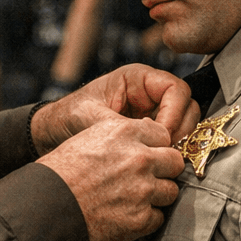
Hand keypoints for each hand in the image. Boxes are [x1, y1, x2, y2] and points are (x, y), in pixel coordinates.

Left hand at [31, 64, 198, 150]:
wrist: (54, 133)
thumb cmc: (68, 117)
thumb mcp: (91, 117)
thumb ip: (121, 126)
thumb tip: (152, 138)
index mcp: (138, 79)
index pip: (175, 89)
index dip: (175, 112)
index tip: (162, 135)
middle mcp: (150, 93)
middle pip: (187, 105)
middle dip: (181, 128)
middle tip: (168, 149)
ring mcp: (152, 112)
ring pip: (185, 123)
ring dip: (179, 141)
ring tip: (162, 157)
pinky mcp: (151, 132)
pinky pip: (172, 138)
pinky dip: (170, 150)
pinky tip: (157, 161)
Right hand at [36, 116, 186, 240]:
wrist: (47, 206)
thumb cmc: (61, 173)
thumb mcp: (90, 138)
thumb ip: (122, 137)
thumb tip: (144, 141)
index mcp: (125, 134)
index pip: (163, 135)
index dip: (157, 148)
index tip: (151, 156)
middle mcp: (139, 159)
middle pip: (174, 162)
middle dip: (165, 171)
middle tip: (149, 178)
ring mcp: (143, 189)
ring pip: (171, 191)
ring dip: (157, 196)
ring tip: (134, 199)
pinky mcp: (141, 218)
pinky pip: (158, 217)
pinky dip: (146, 219)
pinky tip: (128, 215)